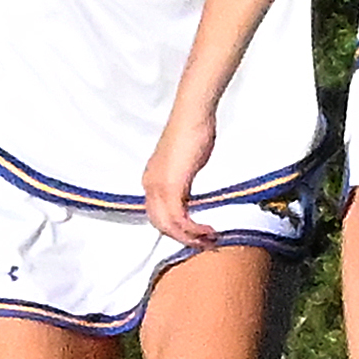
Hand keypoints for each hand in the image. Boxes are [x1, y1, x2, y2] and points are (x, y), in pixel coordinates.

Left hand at [142, 99, 219, 247]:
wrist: (192, 116)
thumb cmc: (193, 132)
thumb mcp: (185, 164)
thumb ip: (183, 182)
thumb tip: (188, 197)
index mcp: (151, 180)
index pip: (158, 215)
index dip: (175, 229)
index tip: (194, 235)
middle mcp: (150, 186)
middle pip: (160, 225)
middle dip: (182, 238)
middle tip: (203, 243)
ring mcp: (158, 187)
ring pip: (168, 226)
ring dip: (189, 237)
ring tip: (208, 240)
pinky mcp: (171, 187)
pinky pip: (178, 219)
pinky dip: (192, 229)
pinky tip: (206, 231)